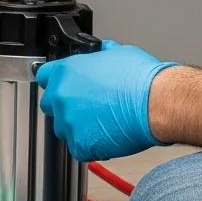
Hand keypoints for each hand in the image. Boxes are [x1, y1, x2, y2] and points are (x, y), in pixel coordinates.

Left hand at [35, 40, 175, 161]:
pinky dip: (90, 145)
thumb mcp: (116, 53)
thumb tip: (100, 53)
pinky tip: (106, 136)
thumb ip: (99, 55)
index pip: (44, 76)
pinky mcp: (80, 143)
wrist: (157, 103)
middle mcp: (62, 96)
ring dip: (77, 127)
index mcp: (66, 71)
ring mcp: (69, 121)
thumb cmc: (141, 80)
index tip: (62, 86)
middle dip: (66, 105)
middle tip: (88, 107)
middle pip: (51, 104)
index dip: (55, 81)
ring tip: (101, 123)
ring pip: (63, 128)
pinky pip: (78, 148)